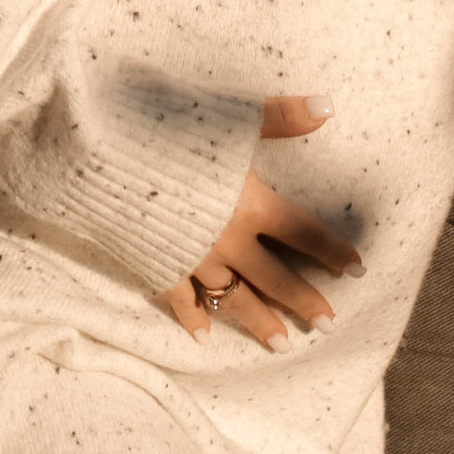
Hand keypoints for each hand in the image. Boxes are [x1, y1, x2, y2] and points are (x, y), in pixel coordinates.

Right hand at [167, 96, 362, 351]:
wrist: (97, 151)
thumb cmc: (163, 124)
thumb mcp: (227, 115)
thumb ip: (278, 117)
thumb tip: (327, 107)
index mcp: (249, 203)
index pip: (302, 232)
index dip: (332, 250)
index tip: (357, 269)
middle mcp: (227, 239)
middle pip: (275, 276)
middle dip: (303, 301)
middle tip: (328, 324)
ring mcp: (191, 258)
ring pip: (234, 298)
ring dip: (259, 322)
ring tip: (282, 346)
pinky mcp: (158, 266)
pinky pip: (181, 301)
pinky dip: (195, 319)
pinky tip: (206, 338)